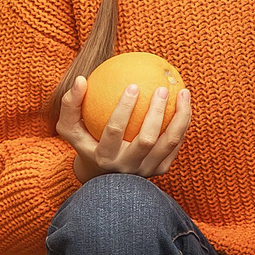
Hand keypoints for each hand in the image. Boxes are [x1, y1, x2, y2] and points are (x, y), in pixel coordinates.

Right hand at [55, 75, 190, 182]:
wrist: (103, 175)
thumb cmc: (86, 142)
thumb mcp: (70, 128)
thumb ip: (70, 104)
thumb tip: (81, 80)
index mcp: (104, 157)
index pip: (115, 131)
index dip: (124, 108)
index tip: (133, 84)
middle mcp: (127, 167)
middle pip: (147, 139)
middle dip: (156, 112)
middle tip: (162, 88)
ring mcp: (146, 170)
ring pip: (170, 142)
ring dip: (180, 117)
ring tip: (183, 92)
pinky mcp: (161, 169)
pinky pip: (177, 144)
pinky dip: (183, 124)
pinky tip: (184, 104)